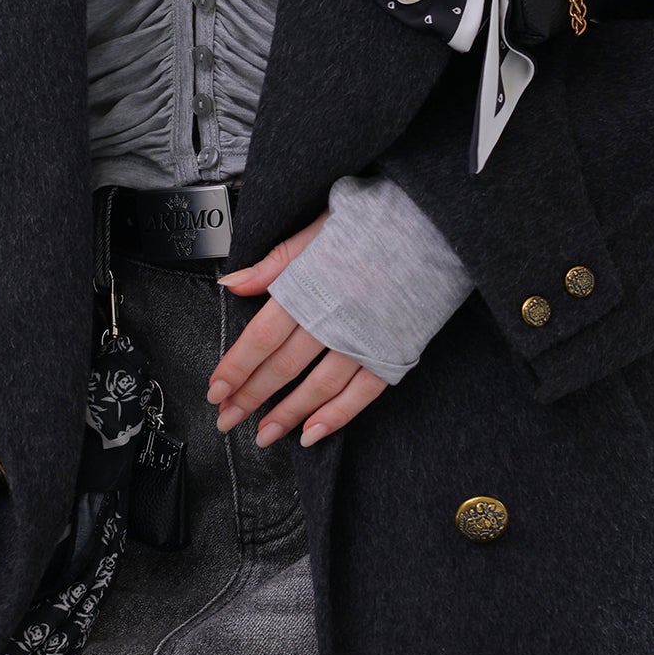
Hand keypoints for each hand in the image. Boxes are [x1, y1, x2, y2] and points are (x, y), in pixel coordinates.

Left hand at [210, 214, 392, 447]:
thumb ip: (276, 262)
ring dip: (288, 415)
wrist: (438, 223)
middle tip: (227, 419)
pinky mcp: (395, 351)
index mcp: (311, 286)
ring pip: (319, 387)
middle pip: (283, 367)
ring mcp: (366, 339)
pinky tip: (313, 433)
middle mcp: (335, 318)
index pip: (261, 337)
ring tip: (264, 434)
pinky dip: (336, 416)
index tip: (215, 390)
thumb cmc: (378, 220)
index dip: (235, 368)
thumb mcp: (320, 229)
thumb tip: (233, 283)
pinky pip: (362, 393)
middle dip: (251, 397)